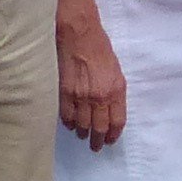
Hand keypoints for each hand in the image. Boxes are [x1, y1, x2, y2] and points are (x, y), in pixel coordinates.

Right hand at [59, 19, 127, 146]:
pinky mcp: (64, 93)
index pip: (117, 122)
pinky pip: (66, 116)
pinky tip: (71, 124)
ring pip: (82, 125)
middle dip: (97, 140)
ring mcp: (81, 96)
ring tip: (82, 135)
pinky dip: (69, 123)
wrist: (79, 33)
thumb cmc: (99, 48)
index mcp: (116, 90)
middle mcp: (100, 97)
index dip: (113, 134)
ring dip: (82, 133)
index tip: (109, 140)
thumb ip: (114, 91)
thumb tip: (110, 108)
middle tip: (95, 146)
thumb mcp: (116, 70)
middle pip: (99, 128)